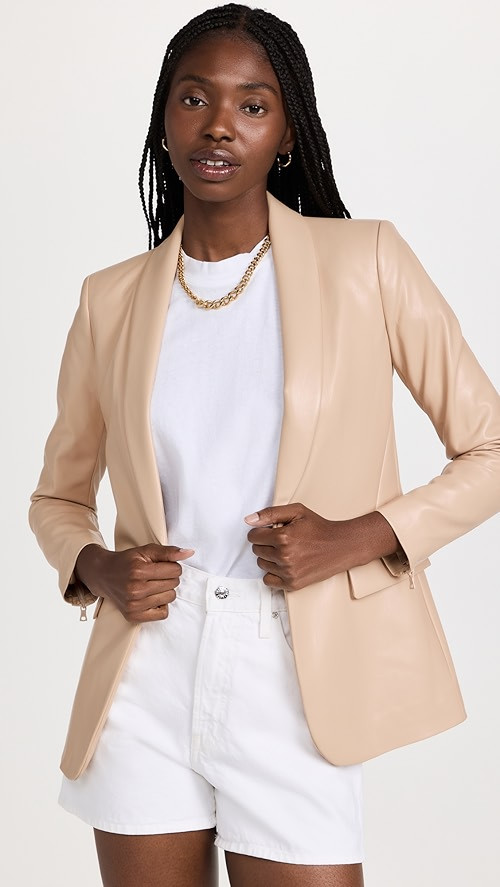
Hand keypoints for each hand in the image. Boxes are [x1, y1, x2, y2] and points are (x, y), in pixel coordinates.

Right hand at [74, 543, 194, 621]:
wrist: (103, 575)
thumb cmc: (127, 562)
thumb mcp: (146, 551)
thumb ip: (169, 551)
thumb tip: (189, 553)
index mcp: (139, 571)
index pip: (175, 570)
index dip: (173, 566)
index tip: (163, 565)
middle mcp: (135, 589)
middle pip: (174, 584)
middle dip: (169, 577)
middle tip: (155, 574)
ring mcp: (134, 605)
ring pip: (170, 598)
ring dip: (165, 590)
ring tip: (153, 585)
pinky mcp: (133, 616)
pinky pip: (163, 613)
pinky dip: (161, 605)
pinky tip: (151, 597)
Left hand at [244, 503, 398, 590]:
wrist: (340, 546)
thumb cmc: (319, 528)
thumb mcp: (296, 512)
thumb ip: (270, 513)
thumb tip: (249, 520)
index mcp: (283, 537)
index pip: (253, 536)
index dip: (261, 531)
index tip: (271, 531)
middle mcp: (284, 556)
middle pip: (256, 550)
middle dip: (265, 543)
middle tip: (282, 540)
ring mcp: (288, 572)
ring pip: (261, 564)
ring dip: (269, 558)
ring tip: (286, 551)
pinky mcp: (292, 584)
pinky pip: (268, 581)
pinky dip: (273, 573)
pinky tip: (284, 565)